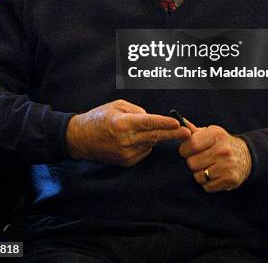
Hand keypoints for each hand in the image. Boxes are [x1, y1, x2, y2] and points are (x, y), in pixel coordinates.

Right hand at [66, 99, 189, 165]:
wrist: (81, 138)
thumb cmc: (99, 117)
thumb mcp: (116, 105)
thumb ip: (136, 110)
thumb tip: (151, 119)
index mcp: (122, 123)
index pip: (148, 123)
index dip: (164, 123)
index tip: (177, 123)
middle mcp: (124, 140)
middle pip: (154, 137)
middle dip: (172, 134)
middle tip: (187, 132)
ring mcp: (125, 154)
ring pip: (149, 144)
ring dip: (154, 137)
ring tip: (143, 130)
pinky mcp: (125, 162)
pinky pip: (143, 152)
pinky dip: (144, 144)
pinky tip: (135, 139)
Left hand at [179, 121, 251, 191]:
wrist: (247, 156)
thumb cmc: (223, 143)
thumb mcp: (212, 132)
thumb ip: (195, 131)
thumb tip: (181, 122)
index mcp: (216, 135)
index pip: (192, 144)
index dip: (184, 150)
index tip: (186, 151)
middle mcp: (223, 150)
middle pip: (192, 163)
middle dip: (192, 162)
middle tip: (200, 160)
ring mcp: (227, 166)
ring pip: (198, 176)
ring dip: (199, 174)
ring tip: (208, 167)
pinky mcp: (230, 179)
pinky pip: (207, 187)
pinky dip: (208, 183)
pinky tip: (214, 175)